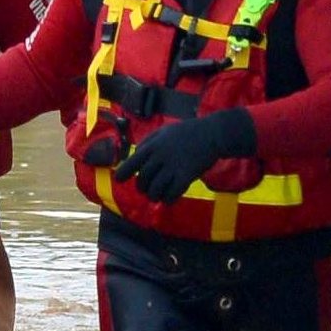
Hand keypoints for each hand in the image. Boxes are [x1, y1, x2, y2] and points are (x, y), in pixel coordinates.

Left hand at [113, 109, 256, 202]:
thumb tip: (134, 155)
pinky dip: (168, 199)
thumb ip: (148, 143)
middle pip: (143, 179)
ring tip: (156, 197)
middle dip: (142, 188)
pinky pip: (172, 193)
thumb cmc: (186, 132)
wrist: (212, 134)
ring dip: (154, 196)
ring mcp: (173, 167)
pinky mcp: (187, 176)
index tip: (119, 180)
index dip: (123, 173)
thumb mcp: (162, 132)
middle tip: (145, 190)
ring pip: (155, 189)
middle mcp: (160, 157)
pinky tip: (169, 198)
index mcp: (152, 146)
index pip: (132, 162)